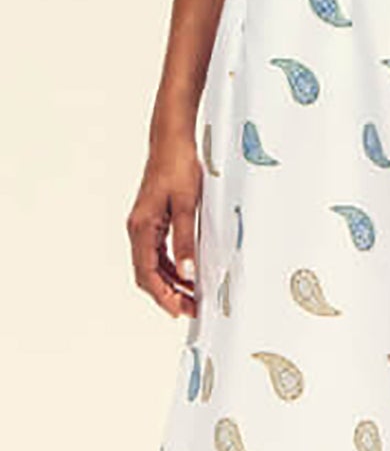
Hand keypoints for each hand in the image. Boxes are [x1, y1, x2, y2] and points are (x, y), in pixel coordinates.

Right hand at [128, 135, 202, 316]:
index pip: (147, 273)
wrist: (171, 139)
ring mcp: (143, 224)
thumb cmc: (177, 165)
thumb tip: (186, 273)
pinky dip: (170, 265)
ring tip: (191, 295)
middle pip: (147, 273)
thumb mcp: (187, 204)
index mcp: (141, 228)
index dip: (162, 295)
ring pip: (151, 264)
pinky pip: (157, 251)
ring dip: (169, 281)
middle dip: (167, 294)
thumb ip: (185, 240)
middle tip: (190, 308)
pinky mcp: (151, 218)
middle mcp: (137, 229)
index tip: (178, 310)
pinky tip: (185, 271)